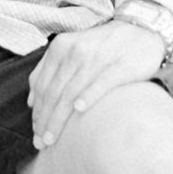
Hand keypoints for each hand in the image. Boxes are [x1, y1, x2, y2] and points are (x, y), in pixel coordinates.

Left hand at [28, 18, 169, 152]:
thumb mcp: (71, 49)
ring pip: (71, 92)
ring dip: (59, 118)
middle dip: (45, 120)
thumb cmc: (102, 46)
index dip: (37, 110)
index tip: (35, 131)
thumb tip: (31, 102)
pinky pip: (100, 83)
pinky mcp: (120, 66)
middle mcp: (75, 51)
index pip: (42, 84)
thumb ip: (49, 70)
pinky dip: (88, 96)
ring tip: (52, 139)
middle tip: (41, 143)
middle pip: (54, 92)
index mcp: (60, 47)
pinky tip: (79, 111)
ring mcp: (97, 58)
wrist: (142, 30)